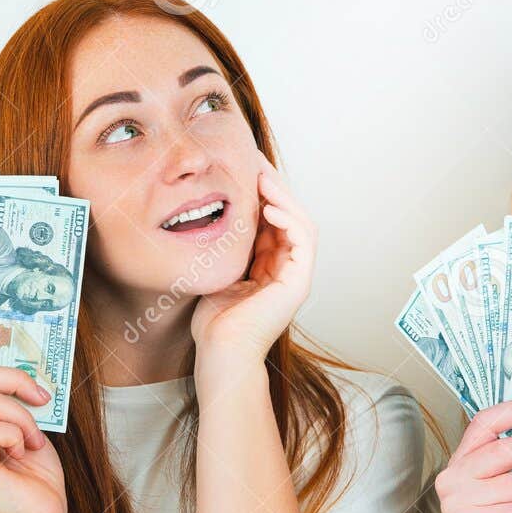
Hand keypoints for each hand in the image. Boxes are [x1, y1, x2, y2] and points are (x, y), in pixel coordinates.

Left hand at [190, 150, 314, 366]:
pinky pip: (304, 240)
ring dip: (283, 196)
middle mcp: (287, 270)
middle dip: (273, 186)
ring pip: (300, 223)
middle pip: (288, 216)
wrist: (220, 353)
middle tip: (253, 159)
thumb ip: (223, 247)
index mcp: (270, 268)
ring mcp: (296, 277)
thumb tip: (208, 213)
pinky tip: (270, 207)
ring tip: (262, 176)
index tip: (242, 167)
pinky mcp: (299, 283)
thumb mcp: (215, 272)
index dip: (260, 192)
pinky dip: (290, 219)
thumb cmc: (213, 323)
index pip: (271, 220)